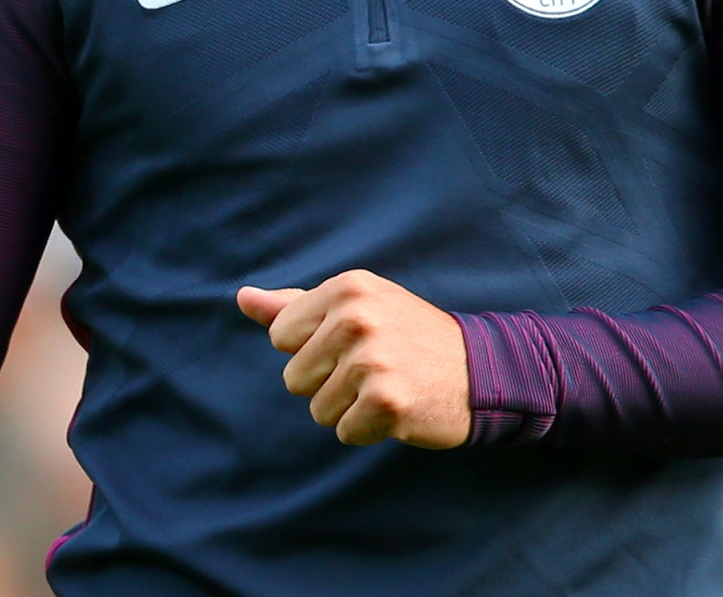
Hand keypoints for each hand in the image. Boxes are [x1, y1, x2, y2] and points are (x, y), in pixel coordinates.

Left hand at [236, 270, 470, 448]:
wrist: (479, 371)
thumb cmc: (408, 337)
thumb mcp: (356, 307)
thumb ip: (295, 306)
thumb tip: (243, 298)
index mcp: (347, 288)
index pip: (281, 336)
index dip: (312, 349)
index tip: (352, 343)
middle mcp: (357, 318)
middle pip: (294, 378)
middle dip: (328, 383)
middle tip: (375, 369)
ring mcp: (372, 359)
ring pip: (317, 410)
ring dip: (350, 409)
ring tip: (387, 387)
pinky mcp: (386, 400)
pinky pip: (345, 432)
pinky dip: (369, 430)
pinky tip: (398, 408)